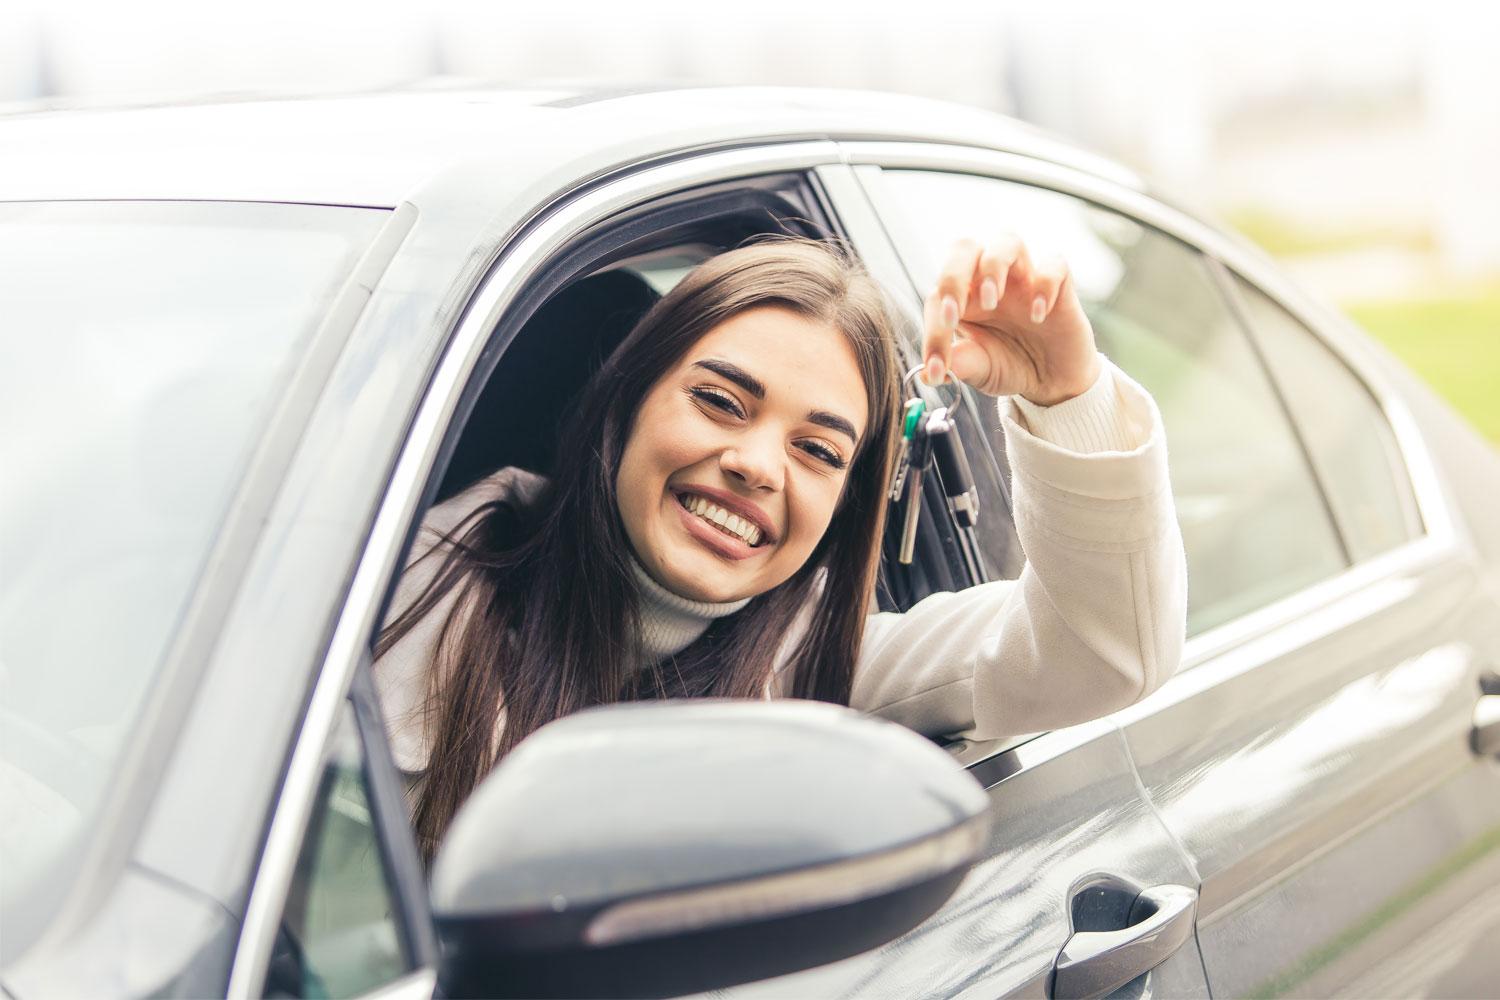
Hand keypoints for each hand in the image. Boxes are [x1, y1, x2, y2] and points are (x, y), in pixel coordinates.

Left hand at [921, 236, 1099, 405]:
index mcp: (963, 297)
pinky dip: (1044, 285)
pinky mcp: (1060, 286)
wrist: (1052, 382)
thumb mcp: (980, 370)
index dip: (933, 330)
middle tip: (954, 313)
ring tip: (992, 301)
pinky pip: (1054, 265)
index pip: (938, 296)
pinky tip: (1038, 316)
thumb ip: (959, 365)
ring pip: (1007, 241)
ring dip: (993, 266)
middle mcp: (990, 280)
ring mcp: (1024, 278)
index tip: (937, 367)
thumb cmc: (1010, 366)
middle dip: (953, 276)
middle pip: (964, 248)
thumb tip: (928, 373)